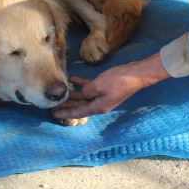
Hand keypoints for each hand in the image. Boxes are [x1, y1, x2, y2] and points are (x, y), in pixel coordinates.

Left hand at [52, 53, 168, 118]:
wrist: (135, 74)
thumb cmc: (118, 81)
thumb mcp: (98, 86)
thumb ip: (86, 91)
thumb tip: (81, 94)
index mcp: (98, 107)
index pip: (78, 112)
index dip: (65, 113)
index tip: (54, 114)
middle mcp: (99, 104)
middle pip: (79, 106)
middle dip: (66, 105)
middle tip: (52, 105)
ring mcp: (102, 95)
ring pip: (83, 97)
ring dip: (73, 95)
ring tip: (60, 93)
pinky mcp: (105, 87)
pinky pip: (89, 87)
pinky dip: (81, 84)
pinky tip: (72, 79)